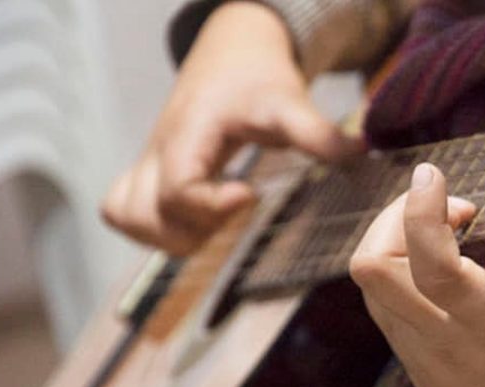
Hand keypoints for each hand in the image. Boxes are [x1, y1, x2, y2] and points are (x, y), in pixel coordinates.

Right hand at [101, 2, 361, 253]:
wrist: (232, 54)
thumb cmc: (255, 78)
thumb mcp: (289, 102)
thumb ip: (318, 133)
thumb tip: (362, 152)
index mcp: (187, 135)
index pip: (176, 190)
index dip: (211, 206)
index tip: (249, 195)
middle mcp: (158, 152)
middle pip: (144, 215)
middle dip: (193, 229)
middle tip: (235, 207)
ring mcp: (148, 165)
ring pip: (125, 216)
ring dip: (169, 235)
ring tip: (215, 219)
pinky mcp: (149, 173)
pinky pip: (123, 210)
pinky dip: (152, 228)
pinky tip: (197, 220)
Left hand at [350, 164, 484, 386]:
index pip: (434, 266)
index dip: (420, 211)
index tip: (433, 176)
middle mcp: (444, 340)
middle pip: (372, 268)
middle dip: (395, 216)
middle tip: (446, 210)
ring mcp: (419, 356)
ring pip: (370, 283)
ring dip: (396, 241)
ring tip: (449, 237)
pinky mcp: (410, 364)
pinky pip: (383, 303)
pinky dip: (402, 270)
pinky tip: (444, 270)